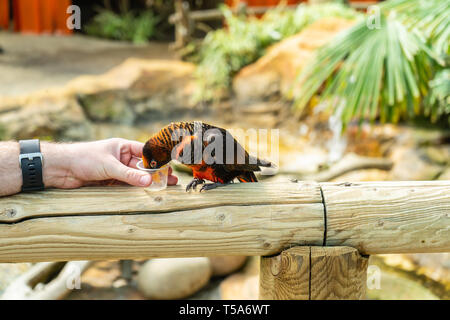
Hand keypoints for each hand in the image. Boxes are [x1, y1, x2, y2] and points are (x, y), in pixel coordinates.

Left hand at [42, 138, 177, 188]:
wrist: (60, 168)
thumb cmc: (83, 158)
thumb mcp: (109, 165)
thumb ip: (129, 175)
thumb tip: (149, 181)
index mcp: (122, 147)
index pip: (145, 152)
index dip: (158, 160)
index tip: (170, 168)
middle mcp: (121, 158)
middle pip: (143, 166)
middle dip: (156, 174)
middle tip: (172, 181)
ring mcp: (115, 170)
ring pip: (135, 177)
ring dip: (147, 183)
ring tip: (163, 189)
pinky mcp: (109, 182)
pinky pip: (126, 186)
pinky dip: (135, 190)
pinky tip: (145, 194)